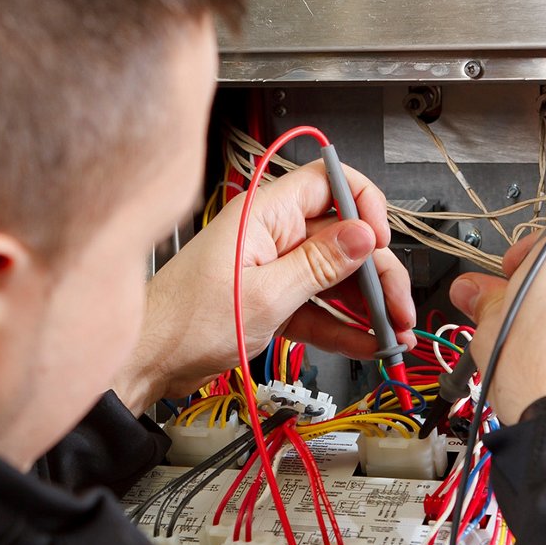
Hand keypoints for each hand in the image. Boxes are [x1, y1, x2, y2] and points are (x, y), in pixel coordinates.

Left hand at [115, 161, 415, 413]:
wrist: (149, 361)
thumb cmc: (185, 321)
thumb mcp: (266, 294)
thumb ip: (320, 264)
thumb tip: (363, 234)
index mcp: (264, 213)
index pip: (330, 184)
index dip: (364, 207)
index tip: (379, 242)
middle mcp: (271, 234)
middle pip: (343, 238)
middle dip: (376, 272)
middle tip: (397, 306)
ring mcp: (272, 267)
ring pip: (335, 276)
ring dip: (367, 305)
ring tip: (392, 331)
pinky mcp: (270, 299)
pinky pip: (318, 306)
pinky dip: (343, 325)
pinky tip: (366, 342)